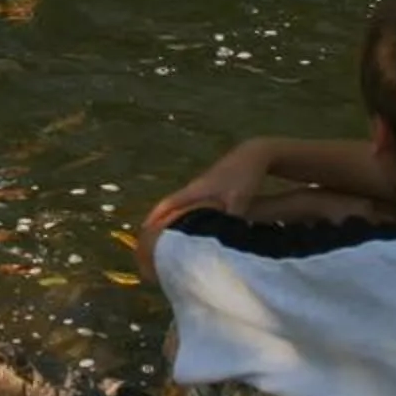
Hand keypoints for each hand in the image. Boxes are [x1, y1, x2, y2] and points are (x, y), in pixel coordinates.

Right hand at [146, 141, 274, 229]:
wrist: (254, 154)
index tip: (142, 233)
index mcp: (195, 190)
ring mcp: (203, 187)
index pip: (168, 204)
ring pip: (182, 205)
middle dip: (158, 220)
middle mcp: (195, 188)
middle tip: (150, 239)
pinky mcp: (212, 188)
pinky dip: (187, 214)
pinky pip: (193, 205)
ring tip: (166, 236)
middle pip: (170, 205)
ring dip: (172, 217)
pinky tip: (192, 225)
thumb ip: (227, 220)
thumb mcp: (238, 200)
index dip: (154, 218)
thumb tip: (220, 241)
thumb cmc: (244, 175)